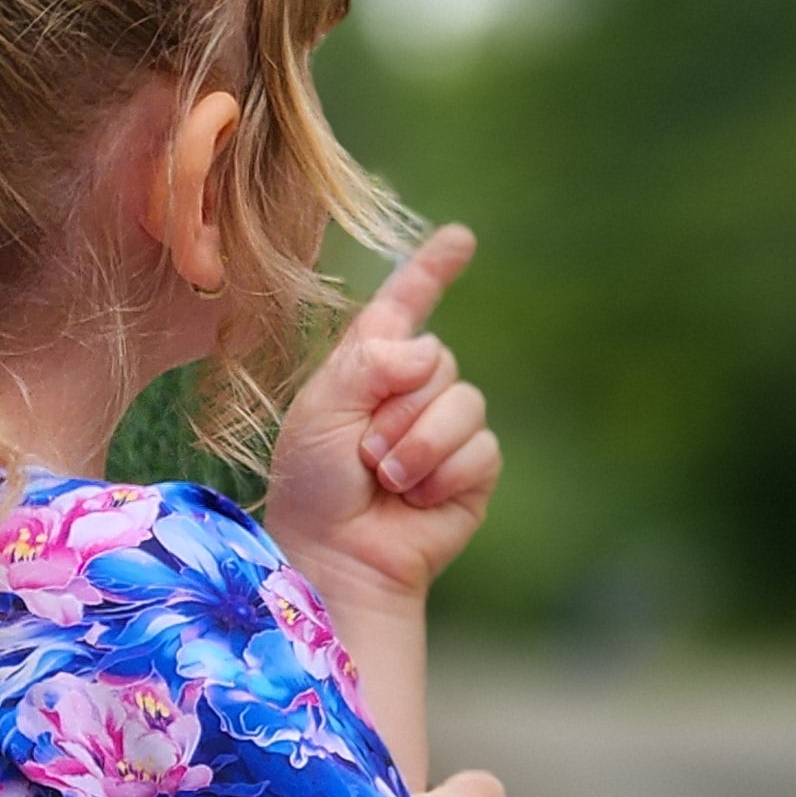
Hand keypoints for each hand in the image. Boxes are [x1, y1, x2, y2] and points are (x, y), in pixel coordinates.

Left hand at [257, 226, 501, 610]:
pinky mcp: (473, 469)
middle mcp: (412, 392)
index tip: (461, 239)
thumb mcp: (322, 410)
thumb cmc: (315, 487)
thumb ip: (369, 362)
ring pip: (463, 401)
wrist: (336, 557)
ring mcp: (446, 430)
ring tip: (385, 480)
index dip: (431, 271)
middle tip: (362, 454)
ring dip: (417, 444)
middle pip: (437, 357)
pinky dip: (441, 473)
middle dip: (398, 406)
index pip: (404, 306)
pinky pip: (480, 446)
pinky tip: (414, 500)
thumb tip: (426, 352)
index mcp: (369, 367)